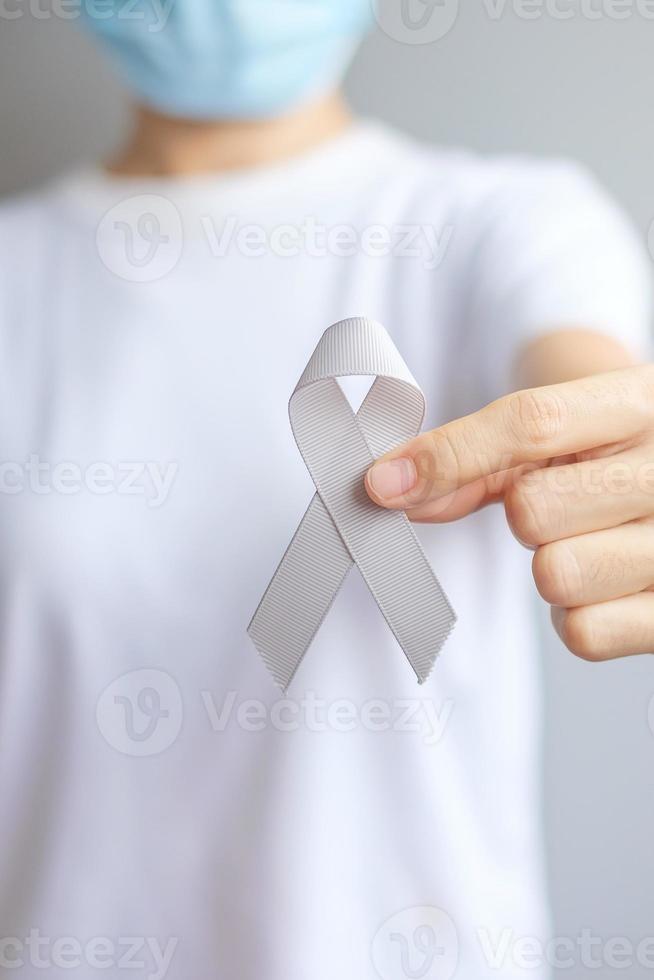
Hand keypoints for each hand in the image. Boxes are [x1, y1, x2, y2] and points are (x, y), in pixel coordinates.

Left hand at [365, 366, 653, 660]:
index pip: (532, 423)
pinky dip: (577, 617)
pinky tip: (604, 585)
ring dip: (551, 566)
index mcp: (639, 404)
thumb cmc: (610, 455)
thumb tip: (392, 489)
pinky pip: (583, 633)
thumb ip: (475, 458)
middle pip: (534, 510)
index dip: (447, 456)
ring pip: (556, 575)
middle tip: (563, 505)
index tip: (383, 484)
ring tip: (589, 542)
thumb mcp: (561, 434)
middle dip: (525, 515)